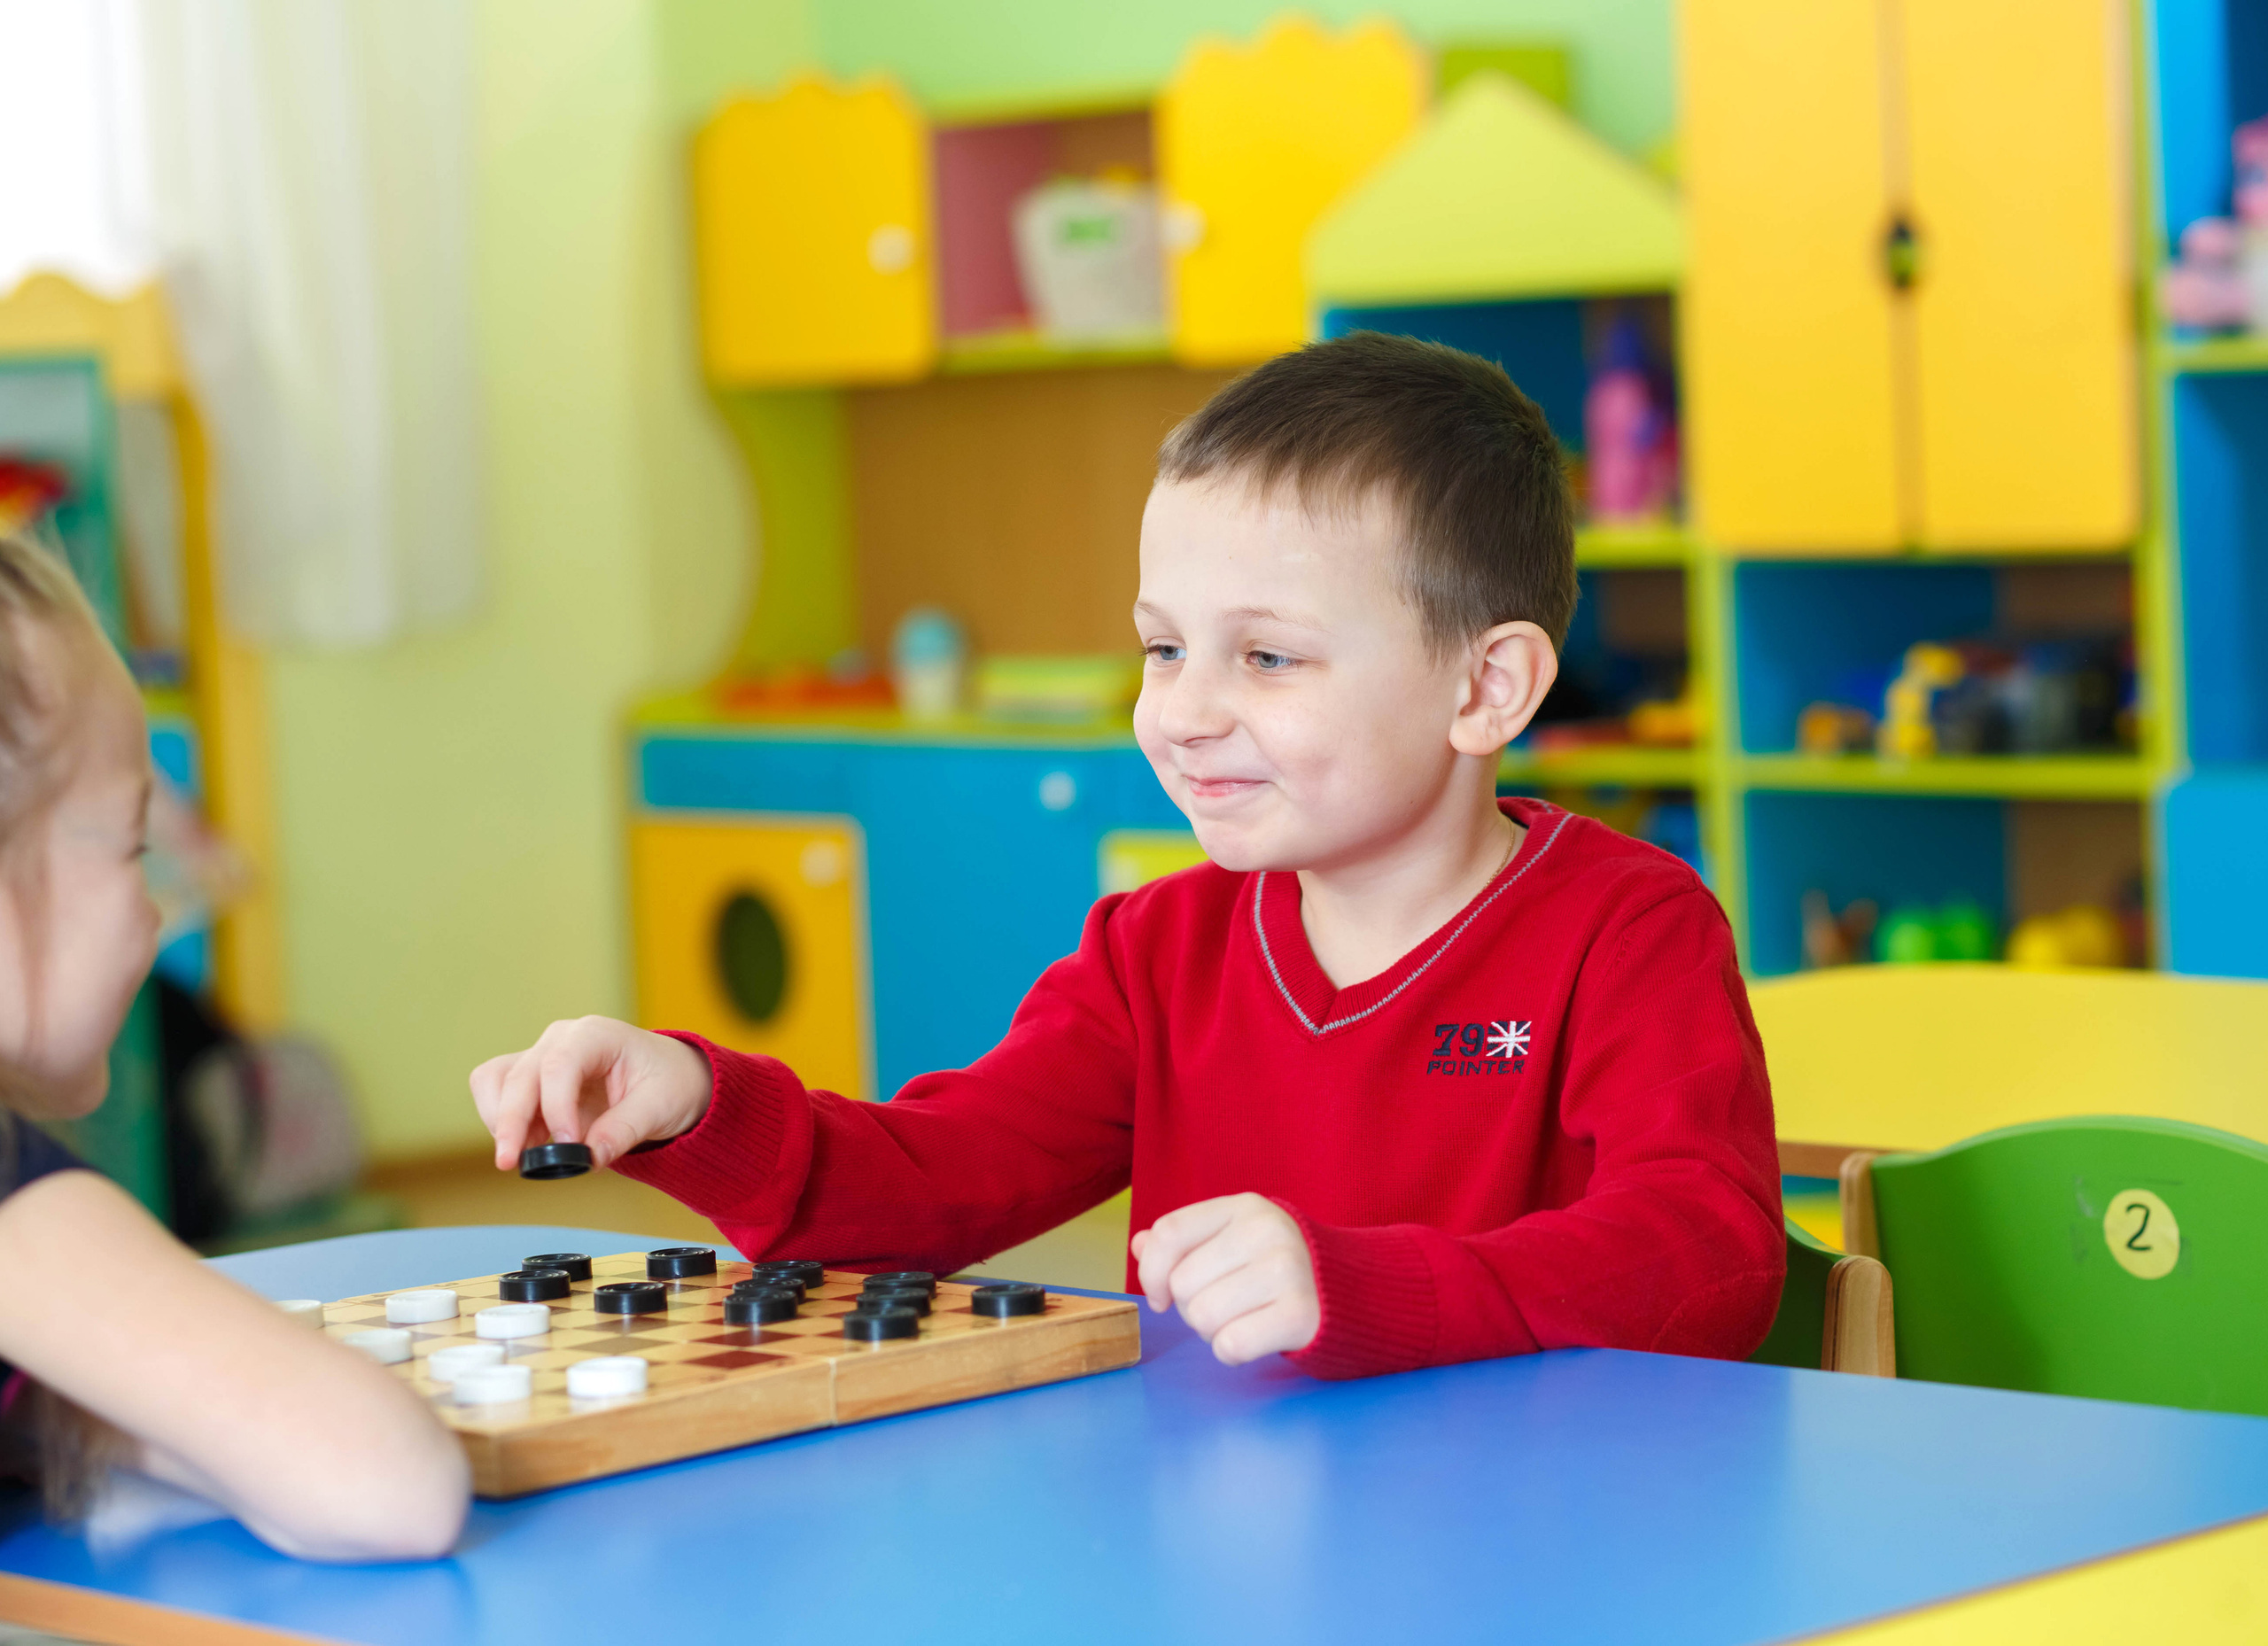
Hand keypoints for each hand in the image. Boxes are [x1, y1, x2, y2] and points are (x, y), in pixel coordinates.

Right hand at [468, 1018, 711, 1171]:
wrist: (669, 1078)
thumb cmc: (668, 1082)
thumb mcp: (660, 1106)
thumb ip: (624, 1130)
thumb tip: (590, 1158)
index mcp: (596, 1035)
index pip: (560, 1065)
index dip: (555, 1106)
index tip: (566, 1145)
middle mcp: (561, 1040)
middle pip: (518, 1075)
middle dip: (511, 1121)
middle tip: (512, 1163)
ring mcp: (541, 1057)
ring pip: (495, 1080)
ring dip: (501, 1121)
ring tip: (526, 1156)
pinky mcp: (532, 1081)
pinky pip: (498, 1097)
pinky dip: (503, 1125)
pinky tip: (529, 1148)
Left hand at [1129, 1193, 1319, 1365]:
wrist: (1353, 1291)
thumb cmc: (1279, 1265)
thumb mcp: (1235, 1238)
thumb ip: (1186, 1240)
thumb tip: (1138, 1244)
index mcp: (1245, 1206)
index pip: (1168, 1234)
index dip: (1151, 1273)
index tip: (1161, 1296)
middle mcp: (1267, 1232)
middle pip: (1182, 1284)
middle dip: (1192, 1307)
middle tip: (1226, 1304)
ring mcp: (1288, 1272)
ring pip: (1202, 1318)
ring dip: (1212, 1331)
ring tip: (1243, 1318)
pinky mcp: (1301, 1315)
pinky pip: (1230, 1345)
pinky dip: (1233, 1351)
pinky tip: (1256, 1337)